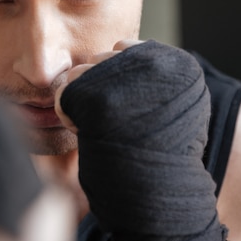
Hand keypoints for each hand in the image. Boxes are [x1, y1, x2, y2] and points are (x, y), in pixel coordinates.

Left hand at [53, 40, 226, 238]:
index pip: (126, 49)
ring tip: (100, 127)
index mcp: (177, 63)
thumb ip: (151, 74)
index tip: (127, 106)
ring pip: (78, 72)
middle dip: (98, 87)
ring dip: (81, 99)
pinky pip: (63, 93)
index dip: (118, 78)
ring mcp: (120, 75)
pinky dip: (67, 113)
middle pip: (99, 57)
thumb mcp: (175, 105)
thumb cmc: (164, 155)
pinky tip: (86, 132)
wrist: (159, 192)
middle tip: (111, 120)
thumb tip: (120, 48)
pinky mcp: (92, 94)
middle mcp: (150, 61)